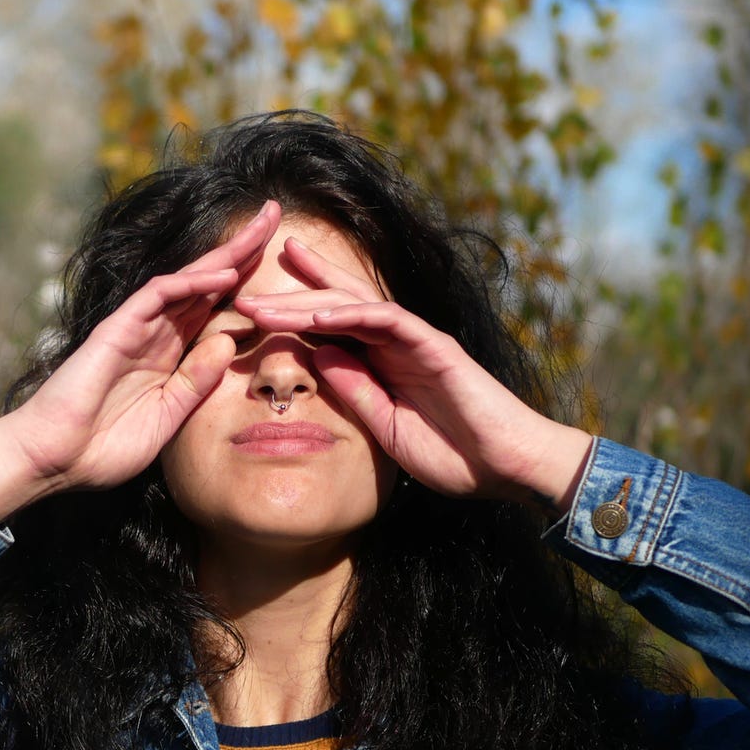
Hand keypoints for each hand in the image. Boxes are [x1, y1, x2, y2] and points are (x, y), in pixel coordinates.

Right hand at [0, 202, 281, 519]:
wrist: (55, 460)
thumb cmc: (104, 447)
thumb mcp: (167, 416)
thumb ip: (197, 382)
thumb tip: (229, 341)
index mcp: (170, 355)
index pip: (214, 307)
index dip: (247, 281)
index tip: (284, 266)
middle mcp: (156, 333)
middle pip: (206, 281)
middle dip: (242, 248)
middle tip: (276, 214)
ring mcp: (136, 328)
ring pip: (187, 279)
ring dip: (225, 254)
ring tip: (262, 228)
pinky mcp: (117, 329)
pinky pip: (158, 296)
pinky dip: (191, 283)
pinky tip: (224, 275)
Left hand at [235, 236, 591, 512]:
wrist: (505, 467)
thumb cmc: (452, 452)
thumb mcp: (385, 424)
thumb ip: (354, 389)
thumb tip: (317, 354)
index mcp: (383, 361)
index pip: (333, 325)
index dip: (294, 311)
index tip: (253, 307)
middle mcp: (396, 342)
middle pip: (337, 303)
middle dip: (293, 290)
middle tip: (244, 281)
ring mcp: (416, 340)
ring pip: (355, 306)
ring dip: (307, 300)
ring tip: (265, 299)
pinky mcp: (436, 347)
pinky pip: (389, 322)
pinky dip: (353, 314)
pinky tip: (317, 314)